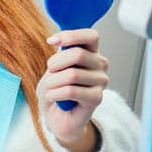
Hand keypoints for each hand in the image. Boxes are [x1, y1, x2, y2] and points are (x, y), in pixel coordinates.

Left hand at [36, 29, 108, 151]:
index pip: (91, 36)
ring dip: (53, 82)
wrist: (56, 116)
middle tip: (50, 74)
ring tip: (51, 89)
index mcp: (90, 52)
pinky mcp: (97, 98)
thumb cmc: (54, 88)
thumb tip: (59, 41)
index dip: (70, 36)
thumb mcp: (53, 67)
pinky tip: (53, 97)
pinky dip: (55, 94)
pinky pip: (71, 91)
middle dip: (55, 63)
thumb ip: (60, 54)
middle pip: (78, 54)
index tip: (51, 41)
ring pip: (72, 74)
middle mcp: (100, 64)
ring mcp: (101, 82)